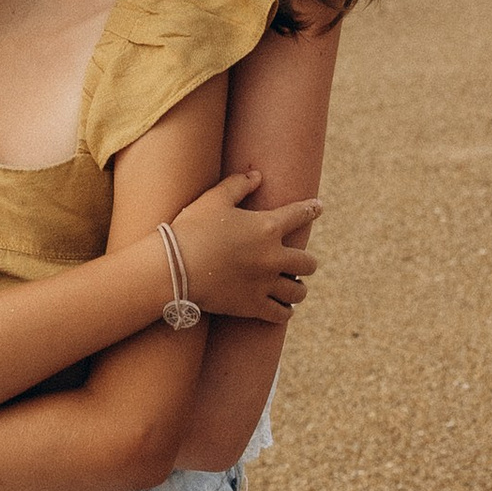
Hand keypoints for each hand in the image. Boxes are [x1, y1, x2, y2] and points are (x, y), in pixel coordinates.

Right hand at [168, 169, 320, 323]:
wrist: (173, 268)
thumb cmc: (191, 229)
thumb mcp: (213, 200)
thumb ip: (237, 186)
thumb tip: (257, 176)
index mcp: (266, 227)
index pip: (299, 214)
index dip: (312, 209)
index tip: (318, 207)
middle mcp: (272, 256)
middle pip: (308, 262)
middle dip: (307, 262)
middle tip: (300, 262)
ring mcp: (264, 283)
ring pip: (298, 291)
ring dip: (298, 288)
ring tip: (293, 287)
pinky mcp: (253, 306)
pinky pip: (282, 314)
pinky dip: (285, 311)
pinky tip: (284, 309)